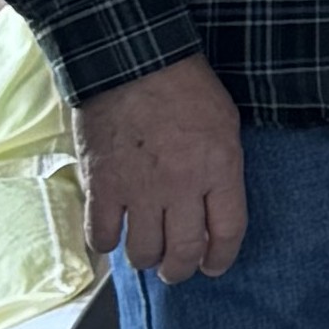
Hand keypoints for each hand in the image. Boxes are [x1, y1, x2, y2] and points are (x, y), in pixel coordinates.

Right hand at [79, 53, 248, 282]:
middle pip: (183, 252)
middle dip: (180, 270)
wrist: (132, 58)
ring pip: (143, 252)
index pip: (227, 233)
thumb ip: (222, 168)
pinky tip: (111, 234)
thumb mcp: (224, 123)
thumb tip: (213, 205)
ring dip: (145, 259)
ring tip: (145, 253)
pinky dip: (105, 242)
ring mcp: (139, 189)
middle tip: (175, 270)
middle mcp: (181, 187)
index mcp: (219, 169)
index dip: (221, 258)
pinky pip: (101, 235)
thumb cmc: (183, 84)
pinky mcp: (102, 185)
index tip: (214, 266)